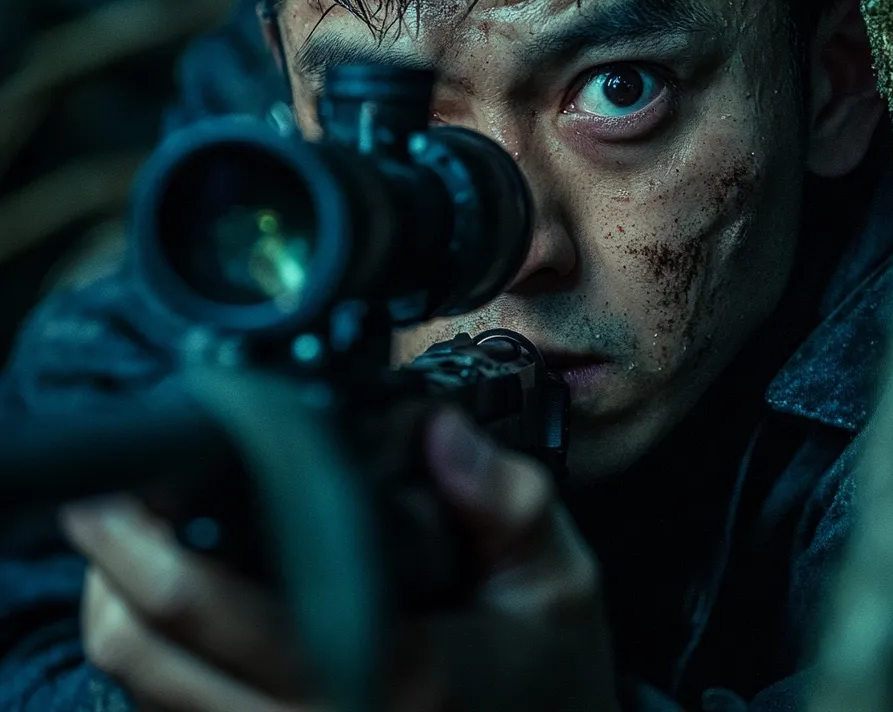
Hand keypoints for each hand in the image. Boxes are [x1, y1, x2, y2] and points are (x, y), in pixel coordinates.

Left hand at [60, 409, 618, 711]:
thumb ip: (505, 501)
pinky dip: (153, 655)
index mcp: (388, 680)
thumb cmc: (550, 674)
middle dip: (110, 564)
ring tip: (123, 534)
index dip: (154, 539)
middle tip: (107, 493)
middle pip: (149, 653)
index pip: (225, 609)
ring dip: (119, 606)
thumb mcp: (558, 581)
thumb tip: (437, 432)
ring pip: (144, 691)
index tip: (137, 477)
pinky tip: (170, 597)